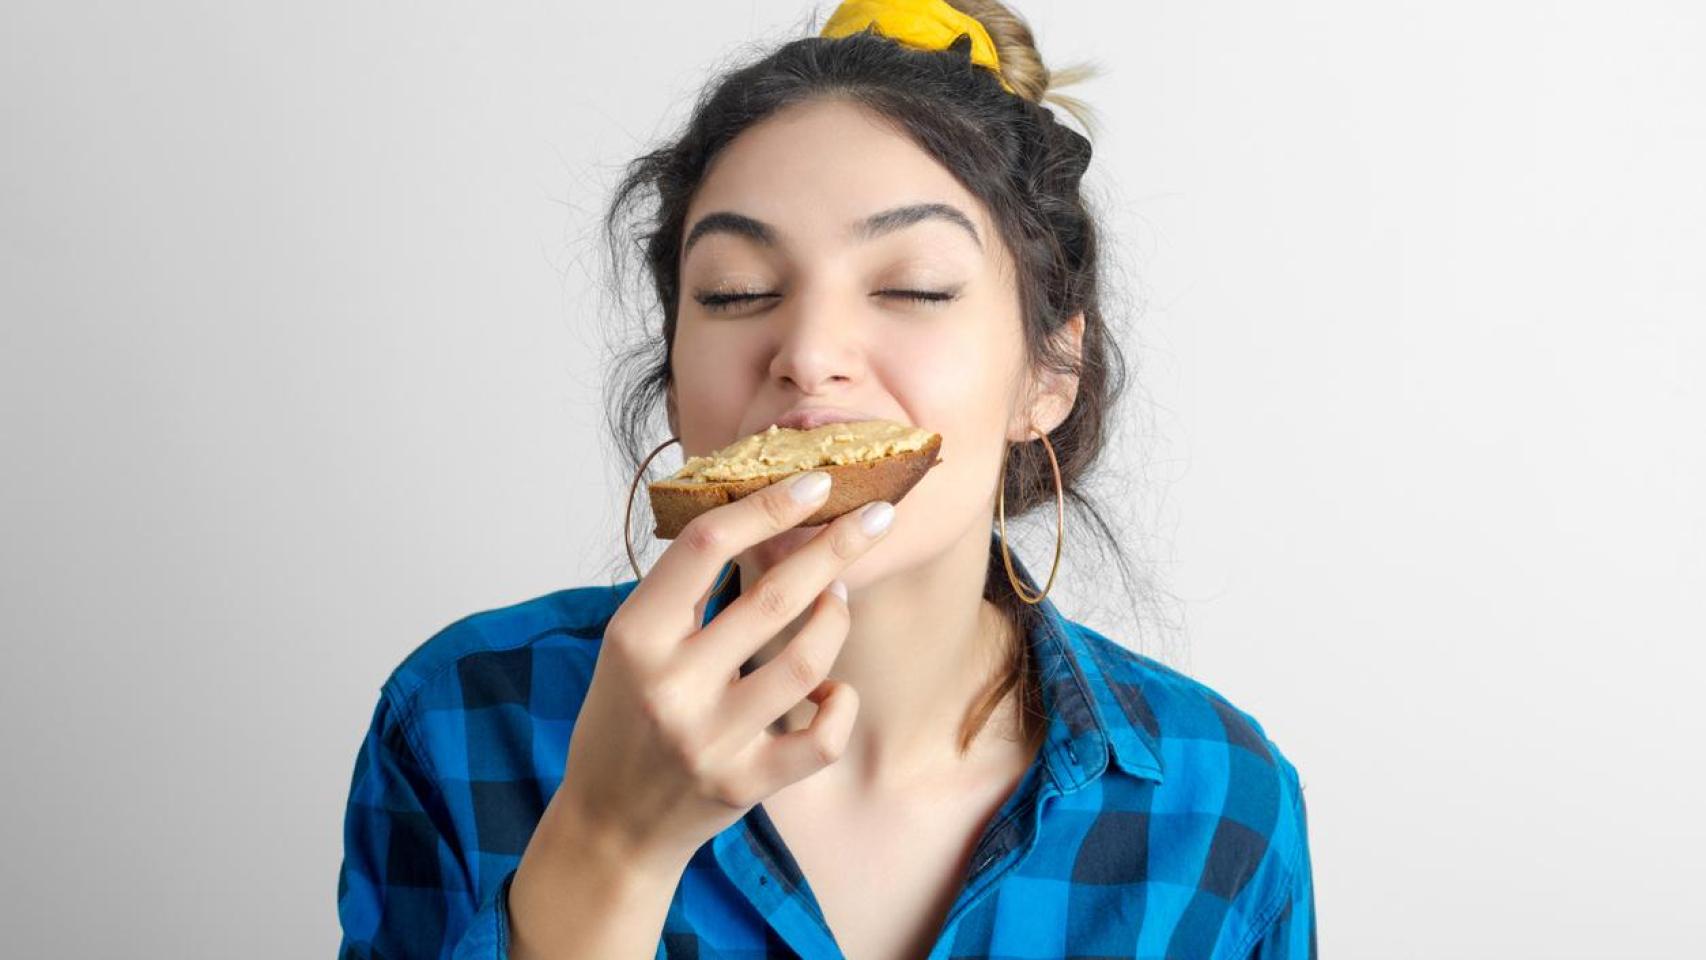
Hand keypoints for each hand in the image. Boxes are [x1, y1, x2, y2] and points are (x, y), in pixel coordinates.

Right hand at [548, 470, 892, 872]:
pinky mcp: (744, 783)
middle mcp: (670, 685)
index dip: (767, 505)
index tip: (816, 480)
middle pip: (772, 596)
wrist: (609, 823)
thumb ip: (683, 589)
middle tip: (878, 515)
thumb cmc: (625, 717)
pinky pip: (822, 738)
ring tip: (839, 597)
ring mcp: (709, 738)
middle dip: (837, 546)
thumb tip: (757, 510)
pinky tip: (833, 690)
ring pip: (808, 660)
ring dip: (837, 618)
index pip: (706, 546)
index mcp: (634, 636)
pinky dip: (840, 704)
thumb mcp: (631, 644)